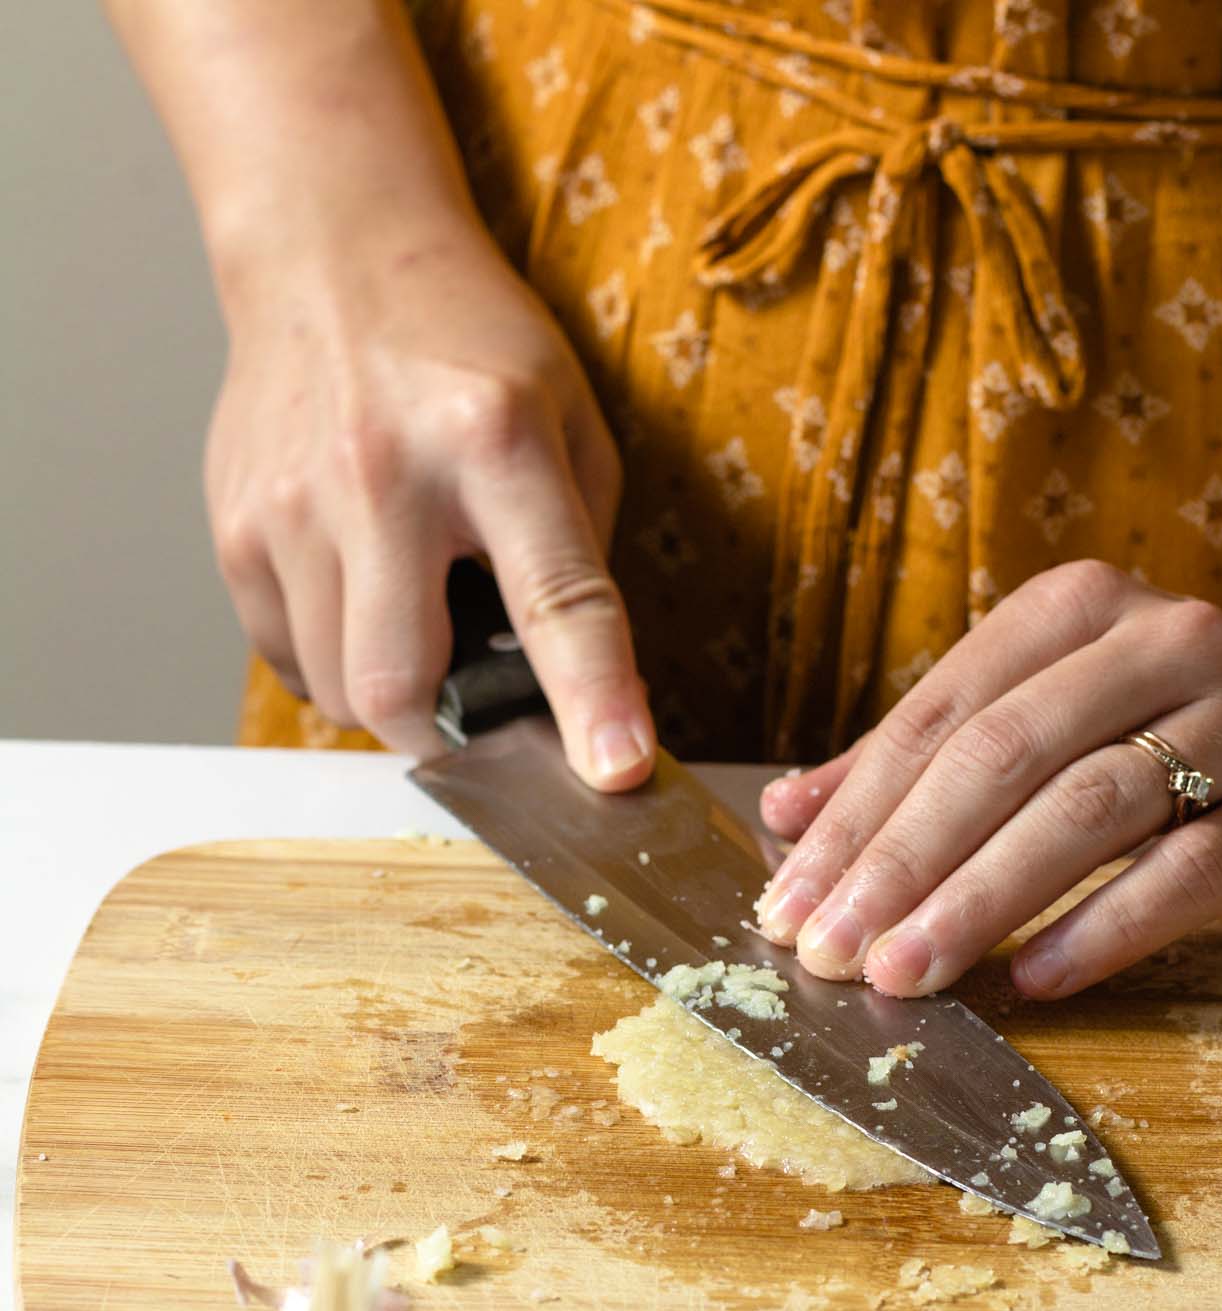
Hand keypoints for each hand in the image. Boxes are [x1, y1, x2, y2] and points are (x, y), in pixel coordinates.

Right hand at [205, 219, 654, 782]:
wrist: (333, 255)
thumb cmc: (468, 346)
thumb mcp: (570, 424)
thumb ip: (579, 557)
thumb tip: (578, 695)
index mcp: (495, 441)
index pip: (556, 601)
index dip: (591, 701)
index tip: (614, 772)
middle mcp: (384, 474)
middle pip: (397, 687)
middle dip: (443, 732)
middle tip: (472, 703)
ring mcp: (292, 503)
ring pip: (335, 689)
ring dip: (387, 691)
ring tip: (411, 615)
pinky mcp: (235, 526)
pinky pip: (286, 657)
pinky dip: (331, 656)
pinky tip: (357, 589)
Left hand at [755, 559, 1221, 999]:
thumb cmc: (1169, 727)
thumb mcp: (1047, 712)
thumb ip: (922, 757)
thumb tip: (785, 812)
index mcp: (1075, 611)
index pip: (939, 717)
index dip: (853, 814)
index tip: (787, 903)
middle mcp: (1158, 647)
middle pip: (1002, 759)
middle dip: (900, 863)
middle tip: (830, 953)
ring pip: (1087, 813)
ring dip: (981, 901)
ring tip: (906, 974)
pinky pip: (1187, 875)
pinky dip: (1103, 928)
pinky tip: (1032, 979)